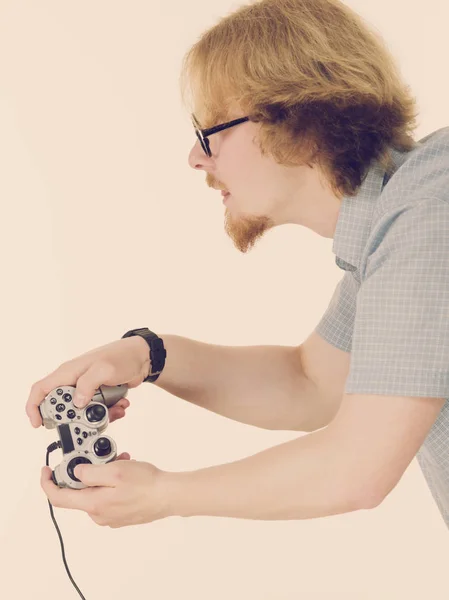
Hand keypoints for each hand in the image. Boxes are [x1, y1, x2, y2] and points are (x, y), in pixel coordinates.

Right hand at [26, 337, 150, 427]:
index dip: (34, 407)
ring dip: (97, 416)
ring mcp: (86, 388)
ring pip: (82, 412)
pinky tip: (121, 406)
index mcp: (68, 372)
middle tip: (88, 420)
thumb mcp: (104, 369)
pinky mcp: (98, 394)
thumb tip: (77, 403)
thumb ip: (88, 384)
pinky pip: (97, 410)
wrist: (143, 357)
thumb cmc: (123, 356)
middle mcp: (74, 380)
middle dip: (74, 418)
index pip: (41, 389)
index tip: (37, 424)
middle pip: (61, 406)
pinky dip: (109, 412)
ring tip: (114, 410)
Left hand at [41, 452, 171, 527]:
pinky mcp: (121, 515)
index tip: (46, 471)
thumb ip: (90, 472)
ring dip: (104, 475)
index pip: (59, 498)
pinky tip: (127, 472)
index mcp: (93, 504)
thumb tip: (76, 473)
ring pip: (96, 492)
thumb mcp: (114, 470)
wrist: (169, 496)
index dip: (48, 484)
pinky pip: (109, 496)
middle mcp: (99, 515)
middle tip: (101, 457)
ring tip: (122, 461)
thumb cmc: (146, 484)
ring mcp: (110, 516)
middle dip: (86, 472)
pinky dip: (113, 483)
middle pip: (79, 492)